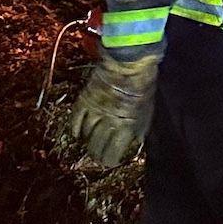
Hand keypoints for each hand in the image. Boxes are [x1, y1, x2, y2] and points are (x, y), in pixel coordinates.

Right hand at [70, 49, 162, 166]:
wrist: (129, 62)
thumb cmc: (143, 85)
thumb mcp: (147, 110)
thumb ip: (140, 129)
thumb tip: (135, 143)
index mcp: (125, 126)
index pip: (112, 153)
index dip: (110, 160)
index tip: (110, 162)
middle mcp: (108, 123)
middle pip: (96, 147)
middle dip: (97, 155)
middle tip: (97, 156)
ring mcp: (95, 111)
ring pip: (86, 135)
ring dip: (86, 142)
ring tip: (88, 145)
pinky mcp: (85, 100)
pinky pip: (75, 119)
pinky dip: (74, 128)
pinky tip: (76, 133)